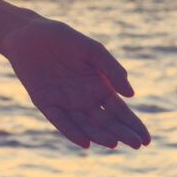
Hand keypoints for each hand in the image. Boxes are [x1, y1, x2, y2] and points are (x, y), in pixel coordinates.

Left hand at [0, 14, 150, 149]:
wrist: (29, 33)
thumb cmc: (63, 39)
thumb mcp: (92, 51)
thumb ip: (112, 70)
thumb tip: (131, 94)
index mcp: (99, 87)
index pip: (120, 111)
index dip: (133, 125)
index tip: (147, 139)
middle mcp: (84, 99)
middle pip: (106, 121)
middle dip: (122, 133)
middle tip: (136, 144)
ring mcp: (65, 103)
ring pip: (85, 125)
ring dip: (99, 135)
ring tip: (113, 142)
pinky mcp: (46, 103)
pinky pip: (61, 121)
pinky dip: (72, 132)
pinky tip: (86, 142)